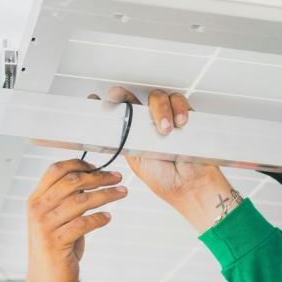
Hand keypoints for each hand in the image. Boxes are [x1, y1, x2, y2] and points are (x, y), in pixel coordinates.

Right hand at [17, 159, 126, 281]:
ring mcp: (45, 226)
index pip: (55, 170)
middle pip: (72, 182)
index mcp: (36, 199)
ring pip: (82, 201)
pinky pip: (84, 223)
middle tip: (118, 177)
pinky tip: (108, 218)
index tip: (98, 166)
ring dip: (106, 194)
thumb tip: (94, 178)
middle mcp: (38, 209)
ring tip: (122, 193)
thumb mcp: (57, 219)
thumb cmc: (57, 248)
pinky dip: (100, 219)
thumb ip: (68, 200)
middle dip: (99, 177)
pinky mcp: (56, 242)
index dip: (78, 164)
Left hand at [97, 86, 239, 232]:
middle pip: (135, 98)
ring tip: (164, 130)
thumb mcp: (135, 160)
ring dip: (160, 109)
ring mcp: (166, 118)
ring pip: (158, 97)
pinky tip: (179, 123)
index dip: (107, 103)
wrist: (189, 186)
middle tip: (118, 98)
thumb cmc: (164, 179)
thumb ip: (123, 142)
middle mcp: (148, 123)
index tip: (92, 100)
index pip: (118, 112)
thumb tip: (107, 128)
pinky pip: (179, 102)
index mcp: (133, 133)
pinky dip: (179, 109)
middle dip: (123, 95)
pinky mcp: (184, 117)